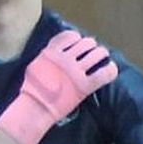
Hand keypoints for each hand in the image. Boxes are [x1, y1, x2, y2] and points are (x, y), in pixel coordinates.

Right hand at [0, 30, 117, 143]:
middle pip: (86, 43)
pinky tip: (110, 68)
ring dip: (101, 53)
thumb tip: (56, 50)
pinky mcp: (84, 86)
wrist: (36, 107)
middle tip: (92, 51)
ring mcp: (75, 72)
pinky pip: (104, 73)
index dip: (77, 38)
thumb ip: (47, 56)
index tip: (78, 43)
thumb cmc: (32, 88)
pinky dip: (110, 69)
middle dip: (91, 45)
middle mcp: (65, 59)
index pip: (69, 36)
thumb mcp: (35, 65)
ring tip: (102, 57)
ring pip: (97, 54)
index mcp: (51, 53)